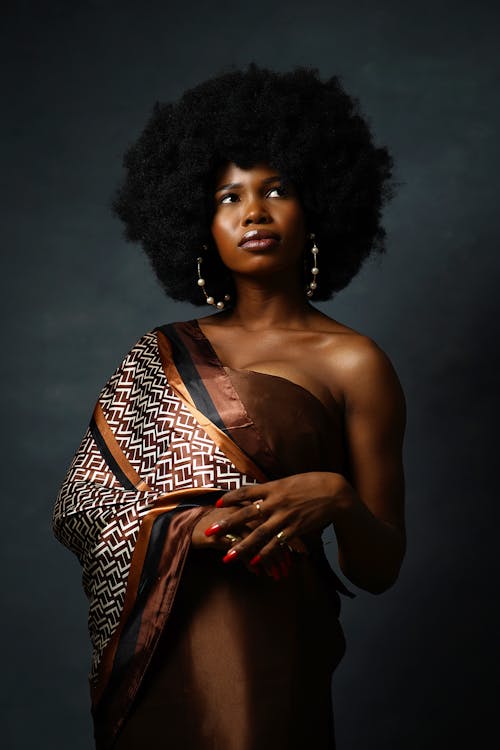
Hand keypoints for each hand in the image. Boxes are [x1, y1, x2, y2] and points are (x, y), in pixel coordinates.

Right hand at [196, 506, 293, 580]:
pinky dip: (250, 561)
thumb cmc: (218, 522)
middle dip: (280, 554)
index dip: (285, 541)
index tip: (293, 558)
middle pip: (270, 533)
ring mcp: (236, 524)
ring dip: (268, 561)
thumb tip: (275, 539)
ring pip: (258, 543)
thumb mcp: (239, 519)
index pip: (276, 523)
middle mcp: (246, 514)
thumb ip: (256, 525)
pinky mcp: (224, 535)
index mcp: (253, 507)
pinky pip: (241, 550)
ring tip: (276, 576)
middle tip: (287, 570)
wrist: (191, 523)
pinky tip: (256, 572)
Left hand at [205, 472, 354, 565]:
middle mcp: (275, 502)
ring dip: (242, 547)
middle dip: (227, 524)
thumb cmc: (313, 484)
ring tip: (227, 558)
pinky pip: (276, 544)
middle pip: (246, 514)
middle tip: (209, 532)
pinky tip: (254, 562)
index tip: (217, 503)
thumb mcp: (290, 481)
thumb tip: (258, 493)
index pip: (246, 491)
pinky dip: (265, 553)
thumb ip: (273, 489)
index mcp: (273, 487)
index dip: (231, 497)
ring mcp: (284, 516)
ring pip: (258, 534)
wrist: (335, 493)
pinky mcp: (295, 529)